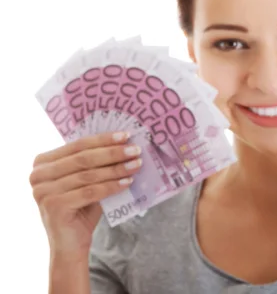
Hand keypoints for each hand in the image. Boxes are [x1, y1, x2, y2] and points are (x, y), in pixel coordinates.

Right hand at [29, 132, 141, 261]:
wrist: (71, 244)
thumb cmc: (81, 209)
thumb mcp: (85, 180)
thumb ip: (95, 162)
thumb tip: (124, 142)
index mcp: (42, 162)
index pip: (77, 144)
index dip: (103, 139)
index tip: (127, 135)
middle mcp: (37, 175)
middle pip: (83, 158)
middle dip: (113, 153)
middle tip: (136, 150)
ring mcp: (43, 191)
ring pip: (88, 175)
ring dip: (116, 169)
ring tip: (136, 165)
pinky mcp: (54, 206)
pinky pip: (90, 191)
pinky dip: (112, 186)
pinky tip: (128, 182)